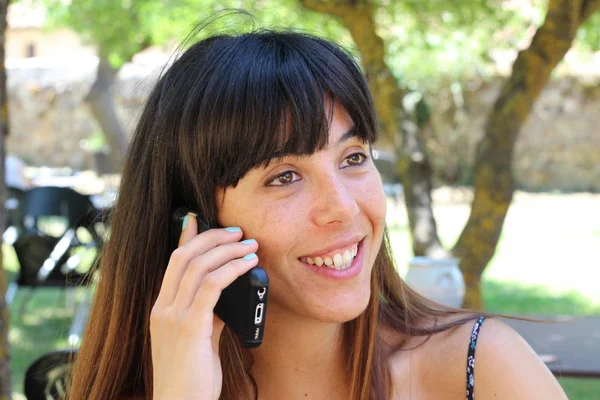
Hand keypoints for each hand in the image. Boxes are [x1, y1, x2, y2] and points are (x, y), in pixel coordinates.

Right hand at [150, 215, 258, 399]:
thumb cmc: (191, 378)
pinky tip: (248, 265)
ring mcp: (172, 317)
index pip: (172, 262)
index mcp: (161, 309)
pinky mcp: (189, 328)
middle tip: (238, 232)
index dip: (186, 237)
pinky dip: (232, 269)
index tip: (198, 219)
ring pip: (198, 267)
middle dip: (212, 237)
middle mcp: (162, 308)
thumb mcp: (196, 340)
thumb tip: (224, 294)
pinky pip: (212, 287)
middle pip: (184, 257)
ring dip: (227, 250)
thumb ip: (205, 314)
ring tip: (250, 246)